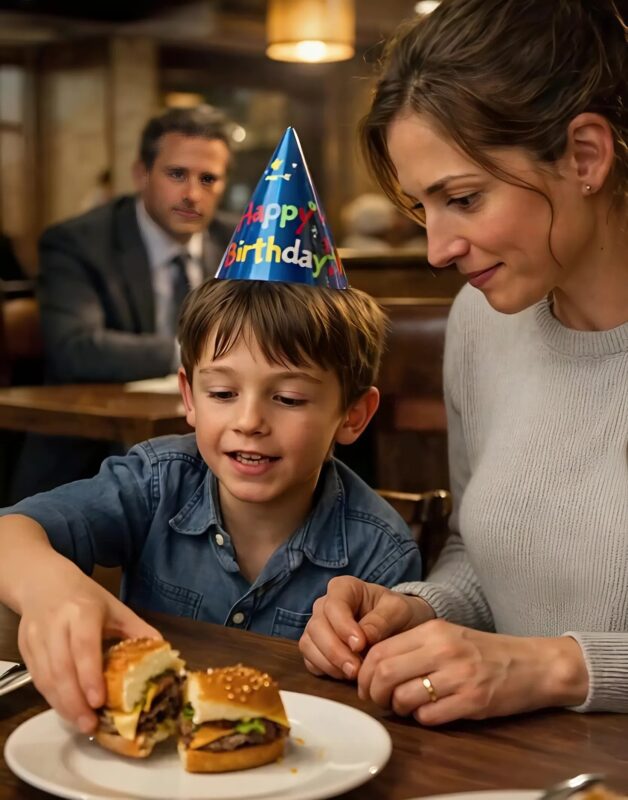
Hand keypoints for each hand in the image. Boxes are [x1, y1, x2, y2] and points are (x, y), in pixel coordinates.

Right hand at [18, 559, 160, 732]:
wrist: (44, 582)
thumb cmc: (85, 597)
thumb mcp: (115, 608)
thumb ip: (138, 630)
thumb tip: (163, 652)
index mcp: (83, 611)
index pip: (84, 646)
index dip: (90, 676)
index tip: (99, 701)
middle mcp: (56, 624)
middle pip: (62, 668)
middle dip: (75, 701)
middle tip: (90, 725)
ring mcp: (36, 636)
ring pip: (45, 677)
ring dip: (62, 704)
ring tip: (81, 723)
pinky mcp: (24, 648)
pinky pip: (37, 678)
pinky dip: (50, 698)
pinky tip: (66, 709)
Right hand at [298, 576, 433, 679]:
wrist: (399, 627)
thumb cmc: (397, 613)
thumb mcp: (398, 611)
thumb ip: (381, 621)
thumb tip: (363, 638)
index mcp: (344, 588)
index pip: (334, 605)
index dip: (343, 627)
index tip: (360, 645)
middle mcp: (325, 604)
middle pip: (317, 626)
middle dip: (335, 650)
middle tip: (356, 669)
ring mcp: (318, 626)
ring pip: (309, 643)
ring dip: (329, 662)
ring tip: (353, 674)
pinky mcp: (315, 646)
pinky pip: (309, 659)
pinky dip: (324, 669)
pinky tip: (344, 674)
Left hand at [357, 618, 588, 724]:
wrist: (533, 664)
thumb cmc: (485, 652)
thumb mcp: (447, 636)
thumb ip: (414, 646)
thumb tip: (375, 666)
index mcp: (433, 630)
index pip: (381, 650)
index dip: (365, 673)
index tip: (365, 685)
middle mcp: (444, 649)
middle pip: (386, 673)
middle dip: (374, 693)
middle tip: (378, 701)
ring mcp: (459, 676)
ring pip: (404, 697)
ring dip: (398, 709)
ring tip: (406, 707)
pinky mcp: (473, 702)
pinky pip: (430, 717)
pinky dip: (422, 719)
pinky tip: (430, 713)